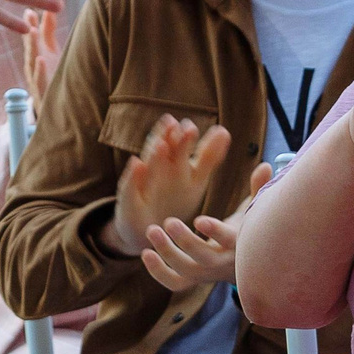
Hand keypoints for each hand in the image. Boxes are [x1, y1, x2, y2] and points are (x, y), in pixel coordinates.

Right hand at [21, 8, 61, 104]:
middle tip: (28, 14)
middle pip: (30, 45)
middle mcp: (33, 64)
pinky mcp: (42, 91)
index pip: (32, 35)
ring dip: (32, 45)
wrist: (56, 108)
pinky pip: (39, 79)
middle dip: (29, 30)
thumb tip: (48, 8)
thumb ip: (48, 31)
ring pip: (32, 60)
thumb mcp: (51, 50)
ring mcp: (36, 77)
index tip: (30, 7)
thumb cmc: (53, 74)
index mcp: (36, 53)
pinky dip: (39, 69)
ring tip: (33, 31)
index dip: (31, 22)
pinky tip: (41, 59)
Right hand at [107, 113, 232, 259]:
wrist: (147, 228)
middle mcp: (155, 168)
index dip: (185, 138)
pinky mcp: (129, 200)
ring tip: (161, 145)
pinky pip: (131, 187)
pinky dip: (133, 175)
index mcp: (171, 164)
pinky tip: (136, 163)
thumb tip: (224, 130)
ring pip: (148, 165)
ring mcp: (140, 183)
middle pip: (162, 150)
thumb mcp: (194, 178)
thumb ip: (208, 155)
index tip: (193, 129)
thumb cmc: (172, 199)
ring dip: (153, 154)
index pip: (178, 146)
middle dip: (169, 138)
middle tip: (176, 125)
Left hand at [140, 161, 272, 290]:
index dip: (215, 232)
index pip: (229, 241)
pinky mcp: (192, 280)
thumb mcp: (252, 213)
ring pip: (186, 271)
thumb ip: (257, 190)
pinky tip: (145, 253)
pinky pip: (174, 282)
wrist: (243, 267)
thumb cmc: (246, 232)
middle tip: (167, 221)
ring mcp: (205, 274)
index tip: (199, 219)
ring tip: (150, 230)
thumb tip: (265, 165)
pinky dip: (158, 272)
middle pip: (204, 258)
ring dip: (166, 253)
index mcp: (238, 245)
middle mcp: (221, 263)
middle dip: (185, 241)